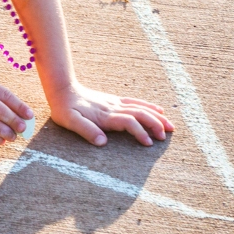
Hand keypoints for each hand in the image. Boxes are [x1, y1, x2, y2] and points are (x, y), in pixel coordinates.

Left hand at [48, 83, 174, 146]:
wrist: (63, 90)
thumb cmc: (64, 109)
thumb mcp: (70, 121)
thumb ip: (86, 131)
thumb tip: (103, 142)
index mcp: (105, 116)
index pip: (129, 122)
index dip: (141, 132)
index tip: (149, 143)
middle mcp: (113, 108)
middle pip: (140, 114)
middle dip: (155, 125)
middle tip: (165, 137)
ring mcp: (115, 103)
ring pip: (141, 108)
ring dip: (157, 116)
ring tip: (171, 126)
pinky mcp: (114, 100)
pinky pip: (135, 102)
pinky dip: (149, 106)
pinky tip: (159, 110)